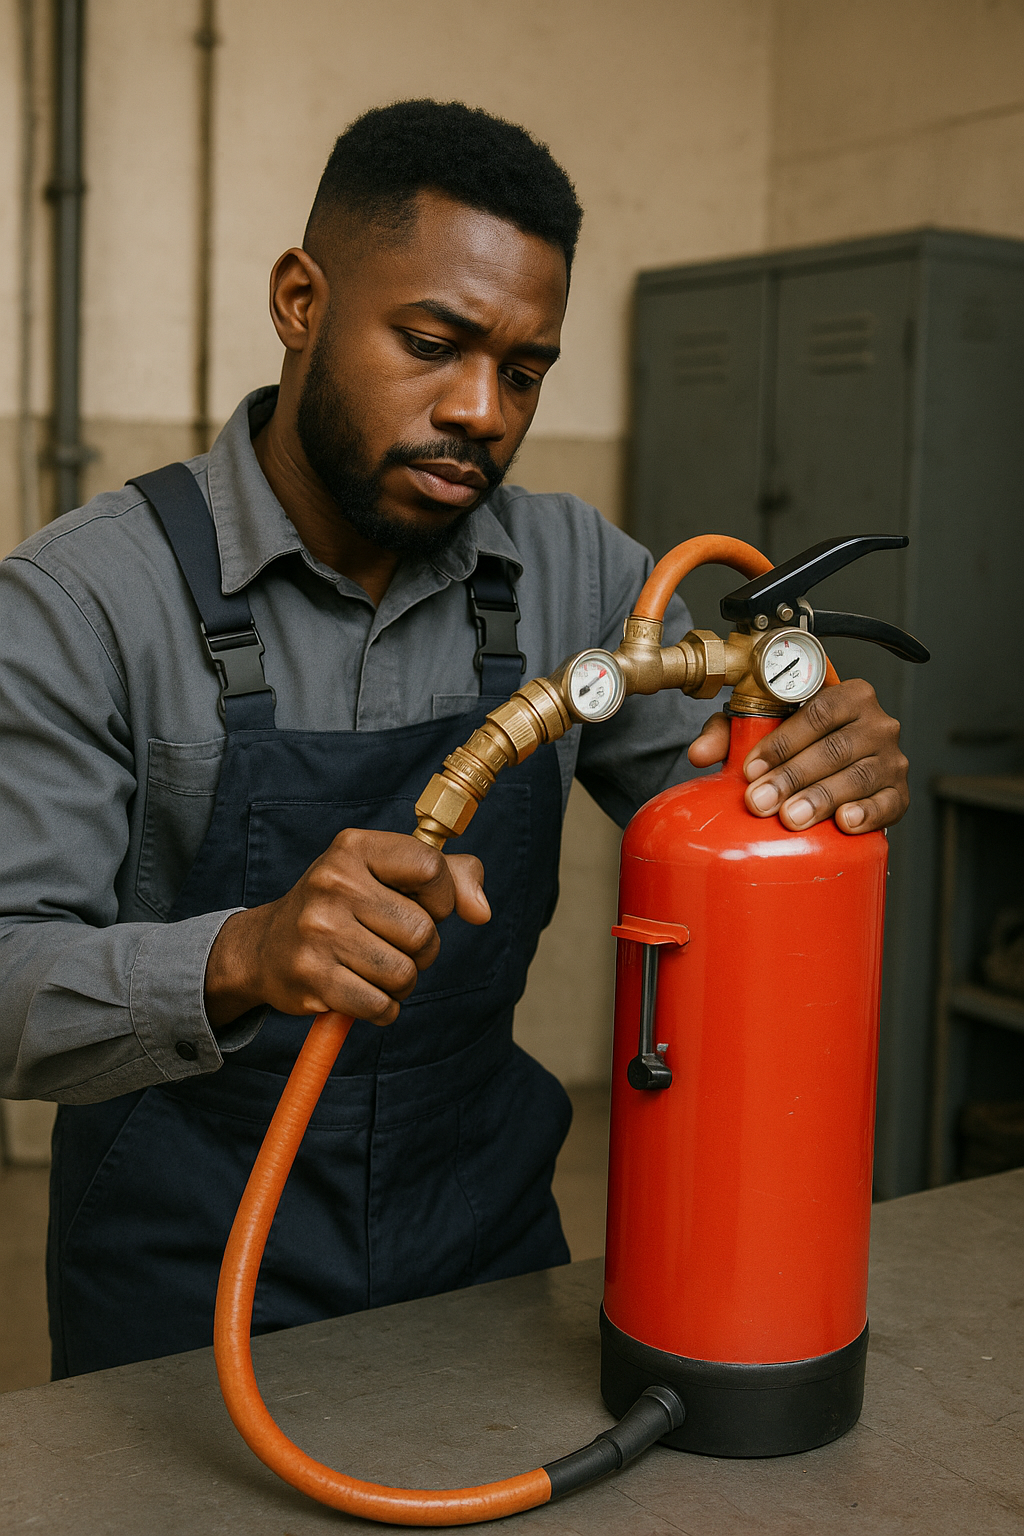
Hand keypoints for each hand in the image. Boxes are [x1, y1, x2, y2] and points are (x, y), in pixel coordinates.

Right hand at [204, 828, 489, 1027]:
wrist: (266, 947)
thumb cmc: (344, 906)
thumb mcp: (388, 874)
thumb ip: (450, 877)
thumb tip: (481, 911)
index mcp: (354, 846)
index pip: (431, 868)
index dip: (443, 896)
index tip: (427, 905)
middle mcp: (332, 882)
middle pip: (423, 930)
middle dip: (422, 948)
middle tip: (394, 944)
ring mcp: (319, 931)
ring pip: (405, 973)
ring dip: (402, 981)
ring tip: (375, 967)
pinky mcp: (312, 977)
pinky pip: (381, 1005)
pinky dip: (383, 1007)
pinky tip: (361, 991)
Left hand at [687, 679, 908, 834]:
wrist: (831, 770)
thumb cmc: (798, 744)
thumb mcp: (762, 729)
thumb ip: (728, 733)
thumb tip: (698, 754)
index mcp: (848, 695)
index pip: (818, 713)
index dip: (782, 743)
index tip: (751, 770)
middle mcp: (877, 723)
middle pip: (835, 749)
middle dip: (793, 777)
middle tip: (761, 802)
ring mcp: (892, 759)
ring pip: (858, 777)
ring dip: (822, 798)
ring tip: (791, 817)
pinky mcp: (899, 793)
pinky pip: (890, 804)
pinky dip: (868, 814)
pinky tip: (844, 823)